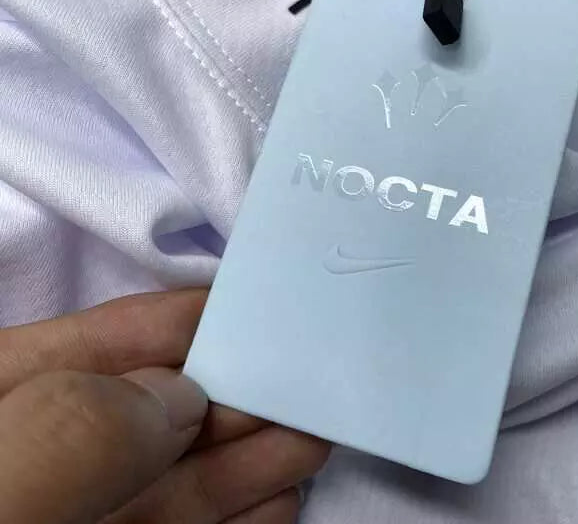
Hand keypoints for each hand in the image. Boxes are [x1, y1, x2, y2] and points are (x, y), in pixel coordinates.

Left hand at [0, 290, 329, 523]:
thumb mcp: (1, 492)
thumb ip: (73, 433)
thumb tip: (178, 396)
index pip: (88, 344)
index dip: (178, 321)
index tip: (262, 304)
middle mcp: (37, 458)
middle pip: (149, 409)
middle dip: (234, 391)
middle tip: (311, 376)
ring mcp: (77, 514)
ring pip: (174, 474)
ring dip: (254, 454)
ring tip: (317, 435)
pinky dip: (236, 512)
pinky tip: (282, 497)